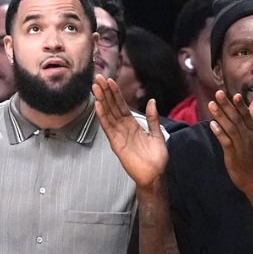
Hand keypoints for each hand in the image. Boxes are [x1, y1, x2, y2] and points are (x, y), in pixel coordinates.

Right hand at [93, 75, 166, 189]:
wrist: (155, 175)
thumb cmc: (156, 158)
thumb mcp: (157, 134)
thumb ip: (152, 118)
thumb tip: (152, 101)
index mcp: (132, 124)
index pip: (121, 105)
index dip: (115, 93)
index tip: (109, 80)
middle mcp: (123, 128)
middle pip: (112, 107)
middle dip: (105, 92)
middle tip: (98, 78)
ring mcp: (118, 135)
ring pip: (108, 114)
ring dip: (102, 100)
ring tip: (95, 87)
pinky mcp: (116, 143)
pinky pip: (108, 127)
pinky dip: (103, 116)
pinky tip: (98, 106)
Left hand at [207, 91, 252, 195]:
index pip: (246, 115)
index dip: (240, 105)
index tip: (234, 94)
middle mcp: (249, 137)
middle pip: (237, 118)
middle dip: (227, 105)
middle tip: (218, 93)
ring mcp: (241, 146)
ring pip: (230, 128)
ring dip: (220, 116)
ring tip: (211, 104)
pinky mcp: (233, 155)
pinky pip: (226, 142)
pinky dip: (219, 132)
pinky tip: (212, 124)